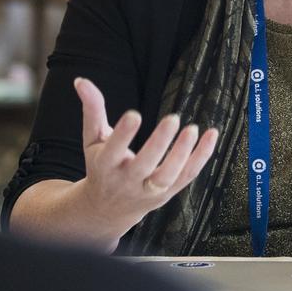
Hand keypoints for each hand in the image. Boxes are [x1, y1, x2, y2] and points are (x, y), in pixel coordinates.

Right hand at [72, 77, 217, 235]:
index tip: (134, 115)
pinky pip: (187, 176)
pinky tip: (210, 135)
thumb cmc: (101, 166)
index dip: (123, 134)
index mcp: (105, 165)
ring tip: (192, 129)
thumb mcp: (92, 139)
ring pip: (167, 176)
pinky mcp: (167, 193)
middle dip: (158, 143)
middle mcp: (127, 181)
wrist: (108, 209)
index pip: (113, 151)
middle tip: (172, 118)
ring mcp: (148, 190)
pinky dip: (201, 157)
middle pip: (144, 165)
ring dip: (182, 154)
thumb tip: (81, 81)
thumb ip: (91, 110)